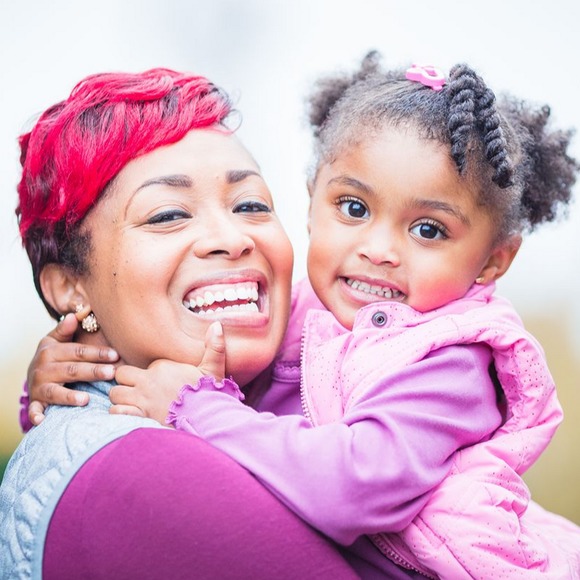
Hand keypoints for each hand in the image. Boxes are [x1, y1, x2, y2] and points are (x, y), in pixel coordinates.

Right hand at [26, 313, 118, 424]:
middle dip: (92, 371)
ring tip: (86, 399)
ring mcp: (39, 386)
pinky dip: (37, 415)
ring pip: (56, 391)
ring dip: (69, 396)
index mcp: (51, 351)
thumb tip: (75, 315)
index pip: (78, 352)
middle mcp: (44, 368)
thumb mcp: (56, 341)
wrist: (32, 376)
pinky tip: (43, 420)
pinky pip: (35, 410)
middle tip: (111, 373)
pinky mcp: (35, 402)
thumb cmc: (53, 357)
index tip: (115, 355)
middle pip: (72, 370)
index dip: (97, 353)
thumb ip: (66, 329)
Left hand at [110, 321, 225, 423]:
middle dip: (127, 382)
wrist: (208, 422)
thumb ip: (214, 347)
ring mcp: (141, 399)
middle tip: (138, 391)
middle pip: (121, 374)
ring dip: (122, 399)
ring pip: (115, 393)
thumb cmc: (211, 396)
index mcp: (163, 366)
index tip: (162, 383)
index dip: (151, 374)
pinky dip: (120, 414)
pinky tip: (132, 416)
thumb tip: (216, 324)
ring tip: (134, 404)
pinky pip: (116, 411)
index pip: (146, 364)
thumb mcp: (214, 369)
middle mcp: (148, 380)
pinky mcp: (138, 416)